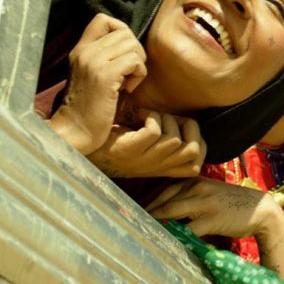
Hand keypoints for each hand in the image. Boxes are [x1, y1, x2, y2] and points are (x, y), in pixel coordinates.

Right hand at [50, 13, 146, 153]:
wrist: (74, 132)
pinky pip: (135, 61)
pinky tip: (128, 90)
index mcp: (80, 50)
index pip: (103, 19)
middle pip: (125, 32)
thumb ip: (104, 58)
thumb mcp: (92, 76)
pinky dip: (139, 75)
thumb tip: (130, 45)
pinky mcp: (104, 77)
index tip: (123, 54)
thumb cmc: (89, 109)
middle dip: (135, 52)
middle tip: (128, 74)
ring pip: (132, 45)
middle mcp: (85, 52)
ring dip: (138, 64)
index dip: (121, 31)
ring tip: (127, 82)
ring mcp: (94, 63)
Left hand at [88, 111, 206, 178]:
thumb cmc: (116, 140)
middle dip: (188, 127)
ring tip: (150, 115)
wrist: (84, 147)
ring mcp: (142, 161)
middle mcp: (155, 168)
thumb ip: (165, 142)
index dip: (199, 143)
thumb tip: (186, 122)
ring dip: (166, 118)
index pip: (196, 166)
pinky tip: (138, 114)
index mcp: (162, 169)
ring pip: (174, 139)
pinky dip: (150, 116)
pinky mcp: (129, 150)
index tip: (183, 128)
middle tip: (171, 118)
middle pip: (192, 150)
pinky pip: (154, 131)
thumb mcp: (146, 147)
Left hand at [145, 177, 283, 238]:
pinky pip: (188, 229)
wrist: (260, 209)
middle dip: (146, 212)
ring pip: (172, 211)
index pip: (164, 189)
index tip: (132, 210)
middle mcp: (197, 187)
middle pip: (164, 200)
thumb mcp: (210, 192)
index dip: (148, 201)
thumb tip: (166, 208)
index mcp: (195, 180)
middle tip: (128, 221)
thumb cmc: (233, 203)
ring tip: (139, 232)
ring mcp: (205, 202)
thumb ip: (190, 196)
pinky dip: (174, 236)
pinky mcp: (212, 219)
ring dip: (154, 222)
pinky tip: (164, 243)